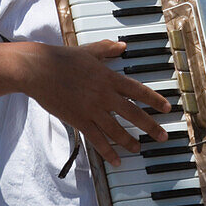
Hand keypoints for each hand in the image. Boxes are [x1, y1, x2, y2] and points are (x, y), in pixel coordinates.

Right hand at [16, 40, 169, 166]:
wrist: (38, 69)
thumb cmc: (61, 58)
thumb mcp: (88, 51)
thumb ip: (107, 49)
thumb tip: (123, 45)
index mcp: (109, 77)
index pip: (139, 91)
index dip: (155, 100)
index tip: (167, 108)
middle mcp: (105, 95)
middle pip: (134, 114)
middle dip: (151, 127)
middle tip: (163, 137)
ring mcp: (92, 109)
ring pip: (117, 130)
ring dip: (130, 142)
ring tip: (138, 149)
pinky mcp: (79, 120)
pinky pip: (97, 139)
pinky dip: (107, 151)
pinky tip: (115, 160)